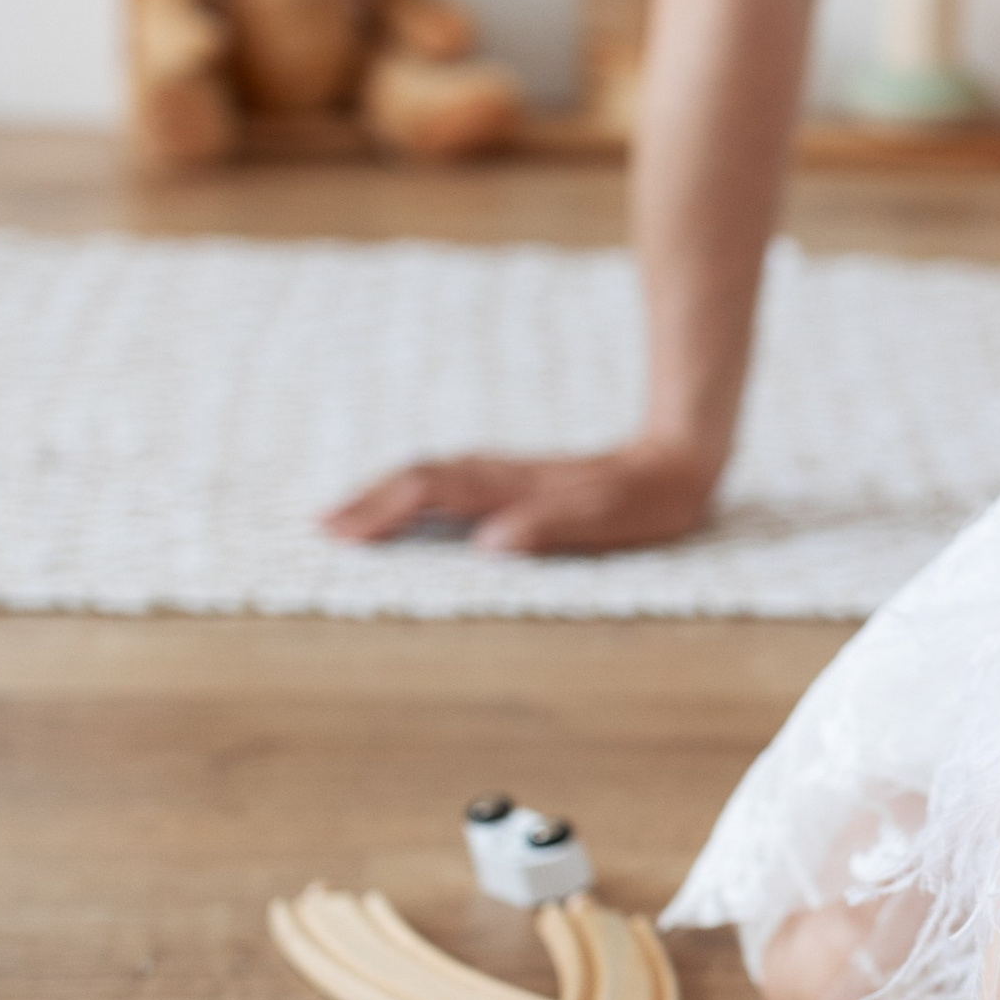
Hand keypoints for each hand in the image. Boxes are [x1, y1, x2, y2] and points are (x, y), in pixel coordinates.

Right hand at [321, 437, 719, 557]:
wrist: (679, 456)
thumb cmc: (648, 499)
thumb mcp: (611, 521)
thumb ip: (553, 529)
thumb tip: (491, 543)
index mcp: (515, 488)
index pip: (433, 492)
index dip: (385, 511)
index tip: (344, 534)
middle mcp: (502, 475)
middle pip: (418, 478)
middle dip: (368, 500)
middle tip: (321, 528)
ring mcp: (506, 474)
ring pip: (430, 475)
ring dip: (385, 495)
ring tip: (344, 519)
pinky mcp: (515, 480)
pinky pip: (449, 482)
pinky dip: (413, 492)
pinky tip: (404, 507)